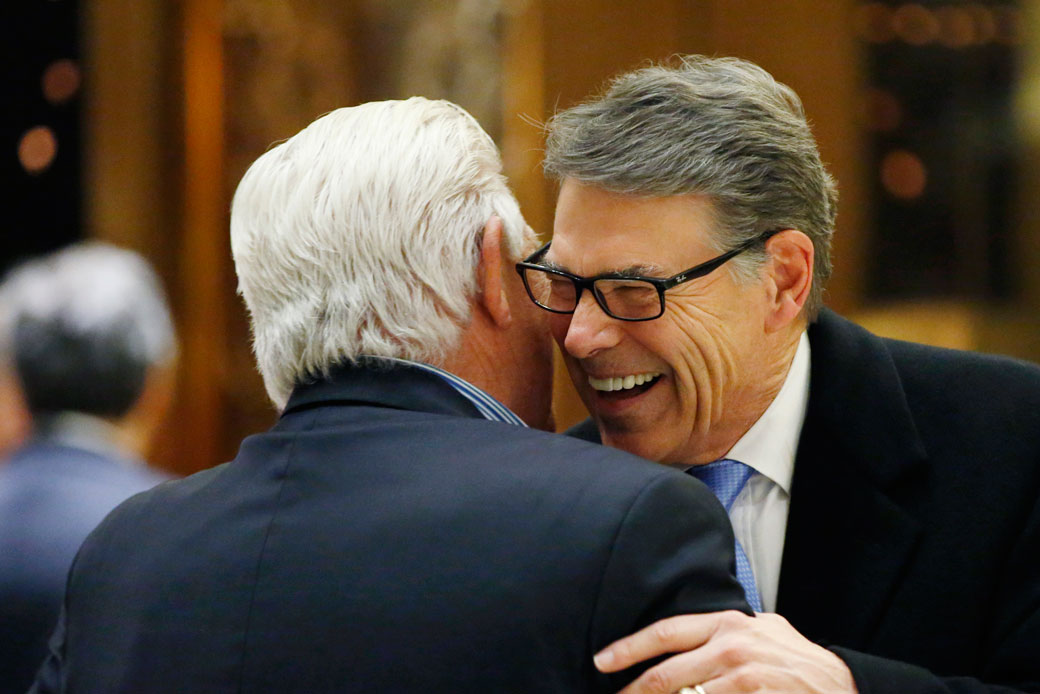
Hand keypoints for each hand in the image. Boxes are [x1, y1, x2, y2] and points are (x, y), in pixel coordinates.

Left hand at [594, 611, 856, 693]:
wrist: (842, 687)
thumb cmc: (797, 662)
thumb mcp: (761, 632)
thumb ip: (724, 633)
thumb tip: (684, 639)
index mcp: (728, 623)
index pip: (666, 632)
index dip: (629, 648)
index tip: (602, 661)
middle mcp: (732, 644)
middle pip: (667, 673)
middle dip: (634, 692)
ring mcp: (743, 674)